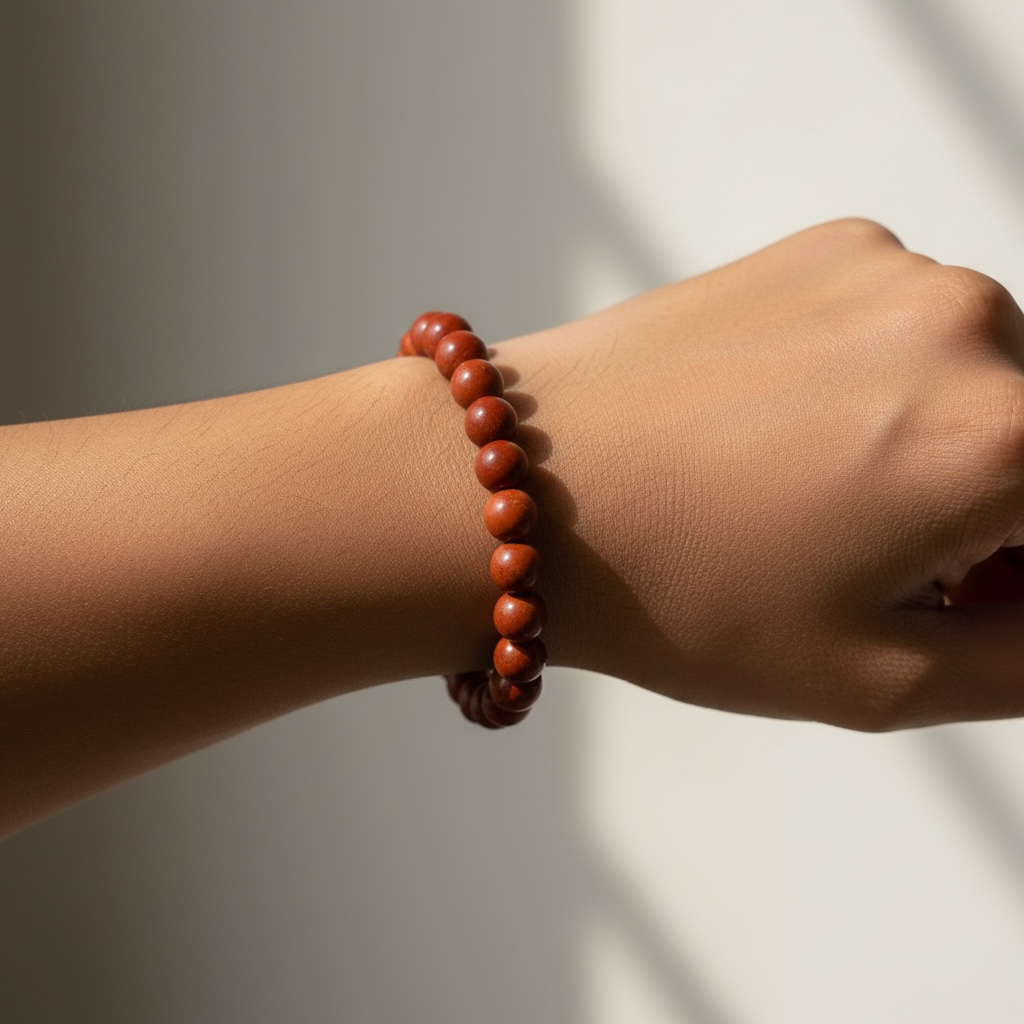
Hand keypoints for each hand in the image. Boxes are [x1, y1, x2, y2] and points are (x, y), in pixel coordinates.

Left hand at [506, 219, 1023, 728]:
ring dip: (939, 448)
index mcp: (1006, 437)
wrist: (516, 486)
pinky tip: (780, 433)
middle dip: (998, 520)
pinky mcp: (826, 247)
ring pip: (979, 384)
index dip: (1015, 578)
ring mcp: (893, 270)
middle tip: (882, 572)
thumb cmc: (677, 591)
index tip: (966, 597)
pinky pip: (902, 331)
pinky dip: (879, 386)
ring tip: (811, 503)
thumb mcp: (877, 675)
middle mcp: (972, 322)